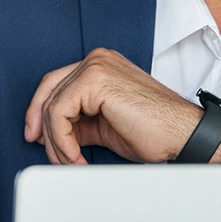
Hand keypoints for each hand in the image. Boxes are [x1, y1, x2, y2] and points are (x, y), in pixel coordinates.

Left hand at [24, 47, 220, 164]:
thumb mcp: (103, 126)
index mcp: (101, 65)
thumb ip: (78, 123)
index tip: (37, 137)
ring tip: (69, 162)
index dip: (40, 111)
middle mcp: (97, 60)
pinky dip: (62, 141)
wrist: (183, 136)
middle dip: (40, 125)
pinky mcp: (95, 80)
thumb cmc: (154, 133)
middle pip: (49, 90)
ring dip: (55, 141)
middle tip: (42, 150)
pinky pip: (60, 113)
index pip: (56, 84)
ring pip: (52, 105)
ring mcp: (96, 66)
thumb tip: (49, 134)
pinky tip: (74, 157)